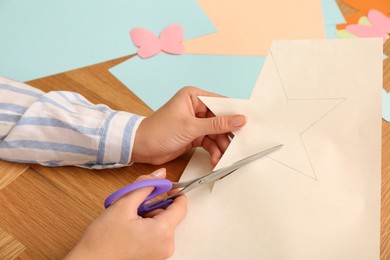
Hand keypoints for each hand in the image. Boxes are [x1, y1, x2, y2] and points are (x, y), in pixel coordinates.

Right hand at [65, 169, 186, 259]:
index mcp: (162, 232)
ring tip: (128, 221)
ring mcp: (160, 254)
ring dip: (147, 217)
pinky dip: (146, 229)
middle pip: (169, 216)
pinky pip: (156, 236)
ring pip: (161, 225)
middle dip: (153, 206)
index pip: (181, 206)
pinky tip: (129, 230)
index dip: (174, 192)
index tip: (163, 186)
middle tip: (133, 206)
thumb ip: (145, 185)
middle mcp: (166, 246)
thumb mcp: (123, 204)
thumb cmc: (103, 239)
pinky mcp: (152, 258)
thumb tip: (160, 175)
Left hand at [132, 87, 245, 165]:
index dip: (234, 114)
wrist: (141, 148)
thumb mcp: (191, 127)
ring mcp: (196, 123)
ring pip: (216, 134)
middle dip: (228, 135)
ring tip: (225, 158)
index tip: (248, 124)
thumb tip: (240, 119)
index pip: (220, 103)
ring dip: (221, 147)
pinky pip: (209, 143)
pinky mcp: (194, 136)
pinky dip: (214, 151)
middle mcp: (196, 107)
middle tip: (239, 146)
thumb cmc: (160, 130)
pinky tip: (215, 160)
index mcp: (194, 96)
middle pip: (220, 120)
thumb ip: (217, 124)